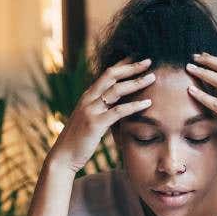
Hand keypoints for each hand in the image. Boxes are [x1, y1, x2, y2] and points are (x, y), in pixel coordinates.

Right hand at [48, 57, 155, 172]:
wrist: (63, 156)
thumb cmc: (79, 140)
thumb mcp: (90, 119)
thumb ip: (102, 110)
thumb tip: (119, 106)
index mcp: (87, 96)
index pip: (106, 74)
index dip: (123, 64)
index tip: (138, 58)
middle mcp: (88, 99)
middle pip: (111, 75)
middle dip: (131, 67)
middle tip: (149, 61)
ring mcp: (90, 110)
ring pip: (116, 90)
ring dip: (136, 82)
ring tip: (153, 78)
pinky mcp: (95, 123)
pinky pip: (118, 111)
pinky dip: (135, 105)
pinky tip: (148, 103)